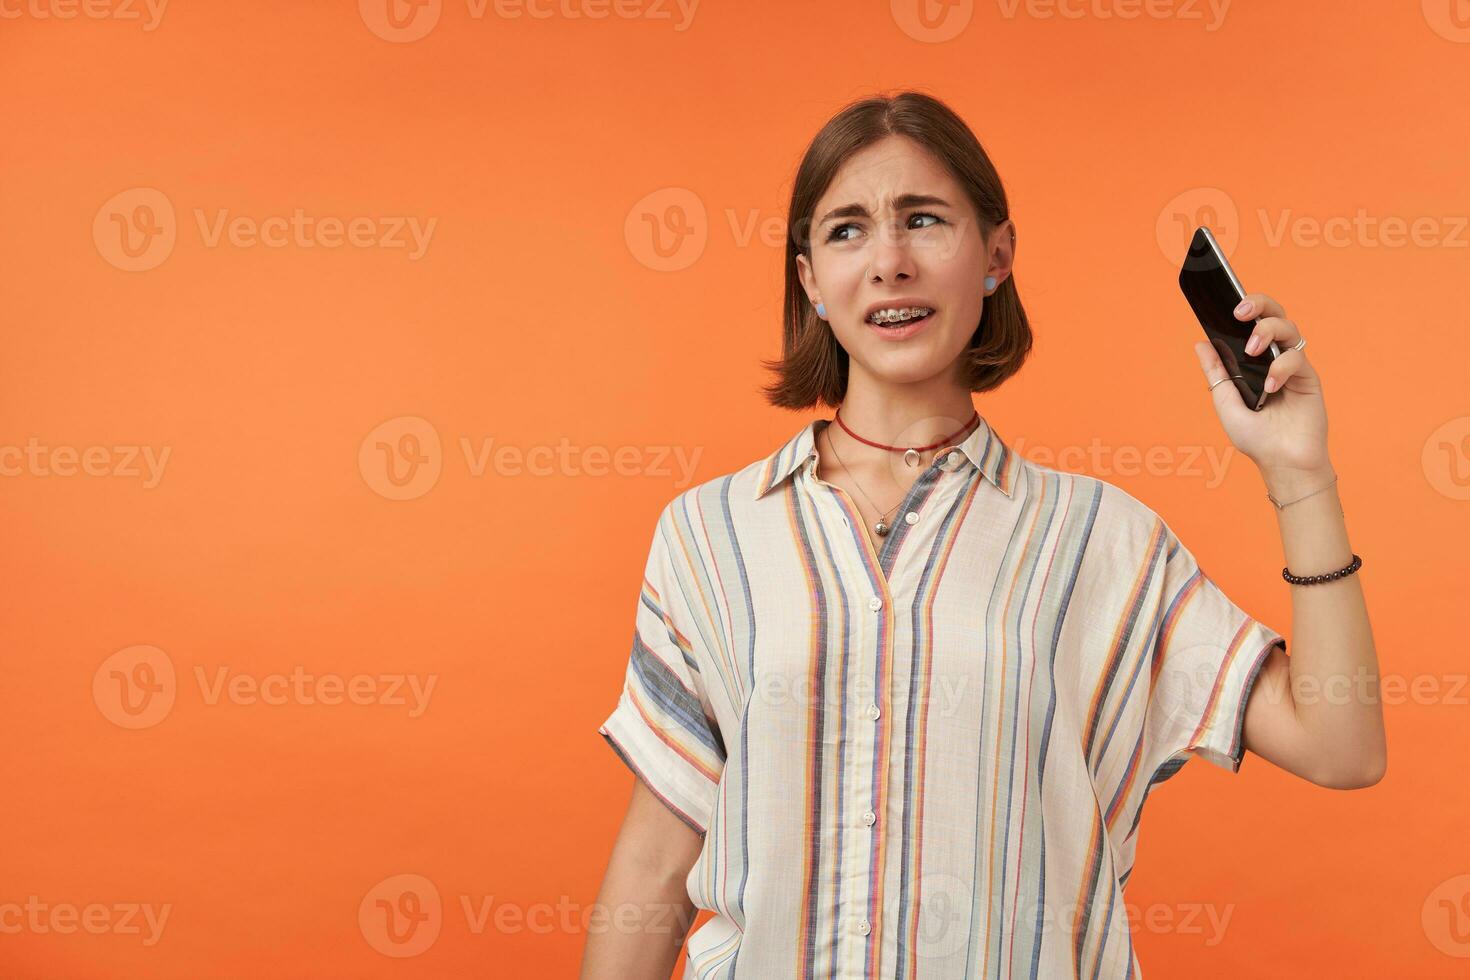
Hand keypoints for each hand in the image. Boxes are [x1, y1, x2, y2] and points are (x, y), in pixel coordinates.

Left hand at [1191, 292, 1332, 495]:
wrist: (1281, 462)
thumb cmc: (1255, 437)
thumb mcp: (1225, 401)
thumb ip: (1216, 372)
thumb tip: (1200, 344)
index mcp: (1254, 361)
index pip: (1251, 324)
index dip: (1244, 308)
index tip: (1227, 306)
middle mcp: (1274, 358)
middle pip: (1274, 315)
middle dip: (1259, 305)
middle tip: (1240, 312)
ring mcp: (1292, 365)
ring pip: (1288, 328)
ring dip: (1267, 331)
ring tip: (1252, 350)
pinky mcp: (1308, 377)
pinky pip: (1297, 358)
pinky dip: (1281, 368)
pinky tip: (1270, 387)